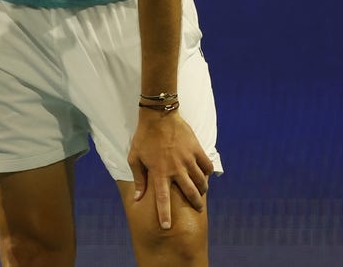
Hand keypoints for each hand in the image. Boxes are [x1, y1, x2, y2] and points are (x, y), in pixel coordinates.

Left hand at [128, 109, 213, 227]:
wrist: (159, 115)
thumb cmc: (144, 137)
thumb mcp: (135, 158)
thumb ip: (138, 179)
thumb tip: (137, 198)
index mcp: (159, 172)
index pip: (163, 199)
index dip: (165, 214)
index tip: (166, 227)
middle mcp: (176, 169)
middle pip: (190, 193)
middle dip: (195, 204)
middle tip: (197, 209)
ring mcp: (188, 159)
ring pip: (201, 181)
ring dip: (202, 189)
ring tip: (201, 192)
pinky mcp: (196, 150)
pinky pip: (206, 166)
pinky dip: (207, 173)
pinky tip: (205, 175)